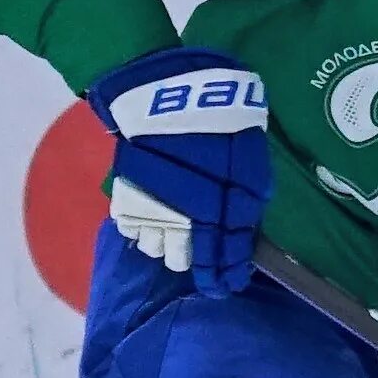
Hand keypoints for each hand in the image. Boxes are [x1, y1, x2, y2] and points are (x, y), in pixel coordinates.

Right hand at [85, 47, 271, 295]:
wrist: (166, 94)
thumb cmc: (219, 122)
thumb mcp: (250, 156)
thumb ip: (250, 193)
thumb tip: (247, 219)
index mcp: (220, 213)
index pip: (224, 259)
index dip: (226, 274)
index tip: (228, 283)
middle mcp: (184, 221)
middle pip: (183, 261)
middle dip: (193, 260)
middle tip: (198, 250)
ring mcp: (151, 211)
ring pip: (155, 249)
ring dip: (165, 242)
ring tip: (172, 229)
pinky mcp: (126, 197)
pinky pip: (130, 229)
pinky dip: (140, 226)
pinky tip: (150, 215)